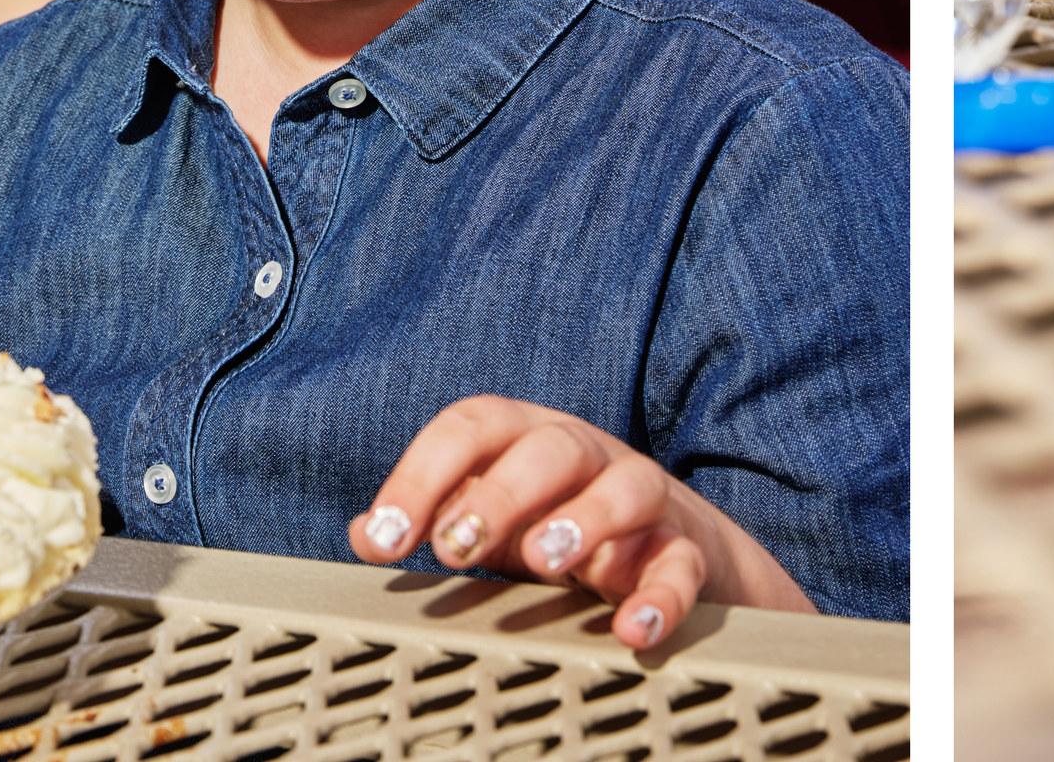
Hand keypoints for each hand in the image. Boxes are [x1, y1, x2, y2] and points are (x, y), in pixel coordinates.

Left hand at [350, 396, 813, 648]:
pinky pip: (682, 563)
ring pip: (629, 486)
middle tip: (456, 546)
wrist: (679, 550)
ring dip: (586, 517)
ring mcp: (646, 501)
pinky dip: (662, 594)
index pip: (474, 426)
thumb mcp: (498, 520)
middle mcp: (590, 458)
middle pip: (551, 448)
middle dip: (500, 493)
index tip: (386, 538)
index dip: (423, 473)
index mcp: (530, 441)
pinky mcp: (687, 551)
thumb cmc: (566, 527)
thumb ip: (437, 518)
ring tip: (544, 559)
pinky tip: (631, 627)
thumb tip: (365, 531)